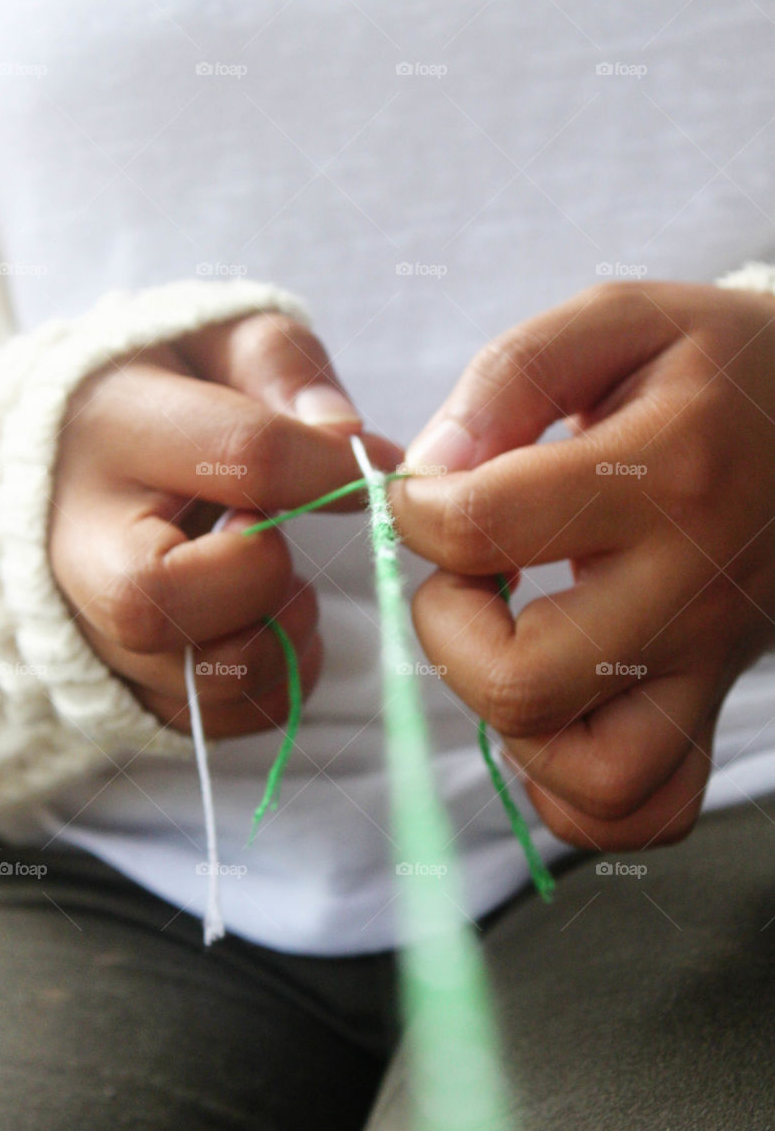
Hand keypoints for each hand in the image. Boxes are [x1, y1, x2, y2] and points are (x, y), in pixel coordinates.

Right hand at [50, 310, 399, 735]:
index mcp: (107, 431)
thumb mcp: (214, 341)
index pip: (240, 456)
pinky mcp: (127, 689)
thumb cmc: (163, 394)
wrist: (72, 464)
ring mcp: (90, 631)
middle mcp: (74, 546)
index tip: (379, 468)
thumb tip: (349, 441)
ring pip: (200, 679)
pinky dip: (278, 684)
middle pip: (159, 602)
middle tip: (275, 536)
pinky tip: (268, 624)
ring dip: (281, 636)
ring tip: (278, 582)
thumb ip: (280, 370)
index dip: (330, 469)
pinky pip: (225, 721)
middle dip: (262, 575)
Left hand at [391, 280, 774, 849]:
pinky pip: (645, 808)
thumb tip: (431, 469)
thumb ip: (512, 377)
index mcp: (664, 471)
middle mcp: (691, 586)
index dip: (415, 511)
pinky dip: (573, 793)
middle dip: (446, 633)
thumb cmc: (713, 368)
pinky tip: (550, 719)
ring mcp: (709, 662)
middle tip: (465, 580)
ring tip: (505, 648)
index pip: (482, 528)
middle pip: (520, 684)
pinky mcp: (714, 703)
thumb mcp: (618, 322)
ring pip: (591, 776)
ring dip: (509, 726)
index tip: (430, 493)